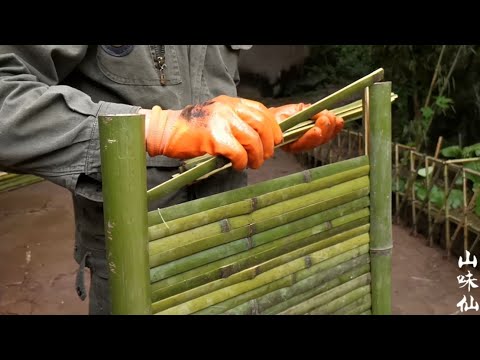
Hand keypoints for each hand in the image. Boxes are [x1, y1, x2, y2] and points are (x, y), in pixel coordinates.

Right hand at [142, 95, 282, 170]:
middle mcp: (228, 108)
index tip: (276, 140)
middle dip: (269, 144)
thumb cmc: (192, 129)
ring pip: (252, 140)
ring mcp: (221, 121)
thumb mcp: (218, 117)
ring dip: (256, 156)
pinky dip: (241, 162)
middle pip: (262, 124)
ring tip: (252, 164)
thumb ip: (236, 122)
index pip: (261, 110)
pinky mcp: (214, 137)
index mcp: (231, 103)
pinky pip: (238, 152)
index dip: (273, 127)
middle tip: (265, 156)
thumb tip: (260, 139)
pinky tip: (238, 166)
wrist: (167, 131)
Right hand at [268, 103, 343, 152]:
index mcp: (289, 144)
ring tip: (330, 114)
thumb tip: (304, 110)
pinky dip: (336, 126)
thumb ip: (289, 117)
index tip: (316, 130)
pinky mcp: (321, 135)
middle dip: (324, 129)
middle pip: (316, 141)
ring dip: (331, 126)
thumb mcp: (279, 116)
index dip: (310, 138)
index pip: (300, 144)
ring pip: (325, 137)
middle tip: (325, 116)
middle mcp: (303, 145)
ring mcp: (313, 140)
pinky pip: (331, 133)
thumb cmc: (278, 118)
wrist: (282, 117)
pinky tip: (339, 120)